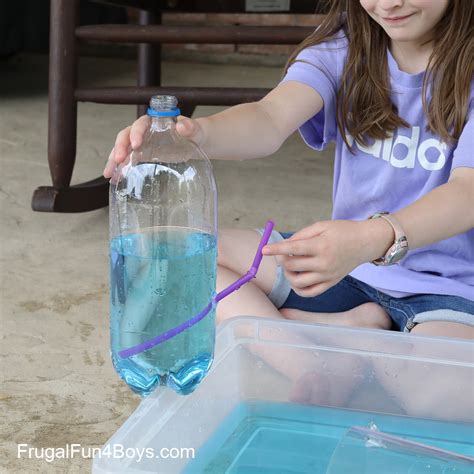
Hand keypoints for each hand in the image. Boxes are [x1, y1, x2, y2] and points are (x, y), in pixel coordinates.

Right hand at [103, 115, 204, 177]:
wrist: (197, 141)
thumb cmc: (196, 133)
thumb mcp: (196, 129)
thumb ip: (190, 127)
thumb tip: (181, 126)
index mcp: (155, 121)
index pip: (141, 124)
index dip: (136, 133)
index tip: (136, 144)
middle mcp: (145, 131)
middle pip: (126, 136)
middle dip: (120, 147)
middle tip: (118, 160)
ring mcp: (142, 143)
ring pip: (124, 149)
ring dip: (114, 160)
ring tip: (109, 173)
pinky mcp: (143, 155)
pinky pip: (128, 160)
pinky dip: (121, 169)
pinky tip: (115, 178)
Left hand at [262, 220, 391, 296]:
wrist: (365, 242)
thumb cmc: (342, 231)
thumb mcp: (322, 226)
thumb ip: (302, 235)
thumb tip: (284, 246)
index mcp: (322, 245)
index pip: (293, 249)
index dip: (276, 249)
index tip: (263, 250)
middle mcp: (324, 263)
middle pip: (292, 266)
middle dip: (282, 259)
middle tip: (284, 252)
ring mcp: (328, 276)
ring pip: (298, 282)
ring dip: (288, 275)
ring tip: (291, 265)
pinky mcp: (331, 283)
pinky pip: (309, 292)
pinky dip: (298, 288)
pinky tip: (296, 278)